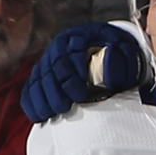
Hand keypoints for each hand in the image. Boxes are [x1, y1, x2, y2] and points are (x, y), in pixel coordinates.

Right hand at [21, 22, 143, 122]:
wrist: (110, 47)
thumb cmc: (117, 51)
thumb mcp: (125, 51)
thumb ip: (121, 61)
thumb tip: (110, 70)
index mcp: (78, 38)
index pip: (67, 57)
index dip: (71, 79)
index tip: (80, 96)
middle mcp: (59, 48)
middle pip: (50, 70)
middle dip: (55, 91)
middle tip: (64, 108)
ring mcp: (49, 61)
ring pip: (38, 80)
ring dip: (42, 100)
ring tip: (53, 114)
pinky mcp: (42, 74)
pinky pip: (30, 88)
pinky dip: (32, 103)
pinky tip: (39, 116)